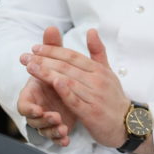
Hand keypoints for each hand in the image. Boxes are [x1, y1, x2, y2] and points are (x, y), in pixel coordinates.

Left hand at [21, 28, 130, 148]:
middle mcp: (97, 80)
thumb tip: (91, 30)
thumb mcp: (108, 72)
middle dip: (44, 60)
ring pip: (68, 81)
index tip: (36, 47)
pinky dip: (64, 91)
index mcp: (99, 70)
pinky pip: (75, 100)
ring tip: (30, 67)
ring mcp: (94, 96)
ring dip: (47, 73)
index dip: (53, 51)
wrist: (128, 123)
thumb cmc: (113, 97)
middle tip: (26, 56)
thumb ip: (98, 52)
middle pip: (67, 67)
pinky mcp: (91, 112)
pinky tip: (52, 83)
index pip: (73, 56)